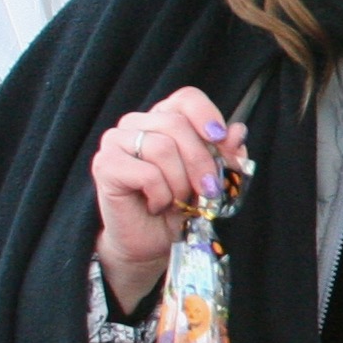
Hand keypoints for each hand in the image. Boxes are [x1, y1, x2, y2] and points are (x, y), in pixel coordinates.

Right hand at [92, 86, 248, 315]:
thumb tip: (237, 132)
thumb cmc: (179, 207)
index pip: (186, 98)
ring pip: (162, 148)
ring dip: (179, 183)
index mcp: (163, 118)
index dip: (206, 115)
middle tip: (208, 190)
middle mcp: (136, 122)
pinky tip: (156, 206)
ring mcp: (116, 141)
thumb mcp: (210, 179)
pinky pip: (147, 173)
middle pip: (177, 124)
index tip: (219, 138)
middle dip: (200, 162)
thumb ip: (225, 155)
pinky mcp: (105, 165)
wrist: (150, 243)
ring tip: (176, 200)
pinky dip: (161, 195)